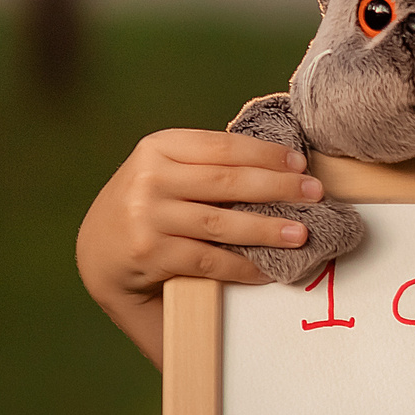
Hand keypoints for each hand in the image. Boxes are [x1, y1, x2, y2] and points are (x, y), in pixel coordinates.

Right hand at [76, 129, 324, 359]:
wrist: (99, 254)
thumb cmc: (148, 209)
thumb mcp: (167, 172)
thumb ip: (207, 165)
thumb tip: (280, 167)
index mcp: (159, 147)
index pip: (223, 146)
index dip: (266, 155)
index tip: (300, 164)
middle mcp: (150, 178)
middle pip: (228, 181)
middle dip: (279, 188)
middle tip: (314, 194)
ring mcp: (148, 216)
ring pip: (222, 223)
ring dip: (268, 229)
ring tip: (300, 234)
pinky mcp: (151, 252)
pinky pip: (209, 259)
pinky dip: (243, 266)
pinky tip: (267, 268)